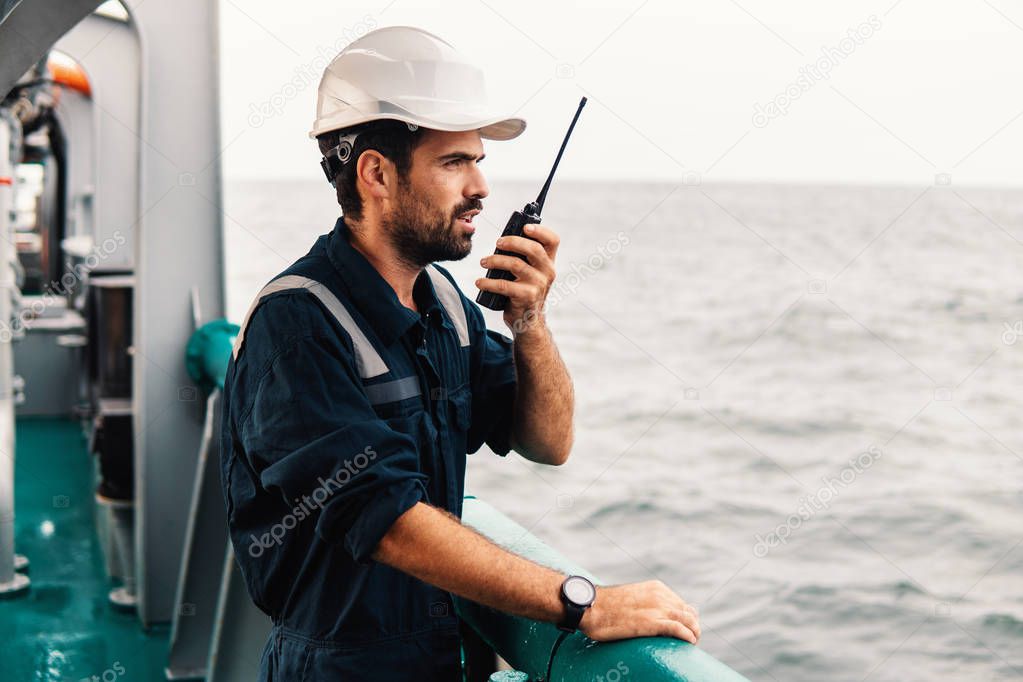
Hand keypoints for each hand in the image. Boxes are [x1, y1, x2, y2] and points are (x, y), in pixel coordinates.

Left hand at [476, 223, 558, 335]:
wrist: (527, 320)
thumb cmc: (524, 290)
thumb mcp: (529, 272)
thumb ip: (523, 257)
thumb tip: (502, 240)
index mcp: (549, 262)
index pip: (552, 240)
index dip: (540, 230)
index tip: (525, 227)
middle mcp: (548, 272)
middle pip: (533, 249)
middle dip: (512, 242)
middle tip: (497, 243)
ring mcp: (538, 285)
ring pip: (516, 264)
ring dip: (495, 260)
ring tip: (483, 262)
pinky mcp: (527, 297)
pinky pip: (504, 285)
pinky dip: (488, 283)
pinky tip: (480, 282)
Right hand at [578, 580, 700, 643]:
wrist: (590, 607)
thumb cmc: (606, 605)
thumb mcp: (631, 597)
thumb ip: (643, 602)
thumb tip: (647, 614)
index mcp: (656, 588)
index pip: (682, 604)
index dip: (688, 618)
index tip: (686, 629)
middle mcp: (659, 596)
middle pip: (689, 612)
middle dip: (693, 626)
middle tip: (690, 638)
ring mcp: (656, 608)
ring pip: (688, 620)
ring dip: (694, 632)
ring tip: (692, 642)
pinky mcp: (651, 623)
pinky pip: (678, 629)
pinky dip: (687, 636)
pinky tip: (689, 642)